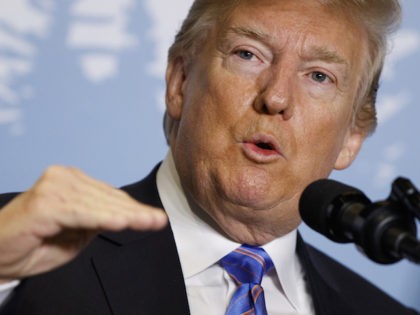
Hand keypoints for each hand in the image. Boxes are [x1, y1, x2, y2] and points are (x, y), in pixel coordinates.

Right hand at [0, 166, 166, 280]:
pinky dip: (102, 218)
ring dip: (127, 215)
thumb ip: (97, 220)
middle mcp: (63, 178)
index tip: (156, 218)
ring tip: (150, 222)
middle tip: (159, 221)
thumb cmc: (35, 243)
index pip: (110, 195)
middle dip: (136, 212)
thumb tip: (123, 215)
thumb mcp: (76, 233)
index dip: (134, 208)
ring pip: (99, 204)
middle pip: (108, 197)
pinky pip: (81, 212)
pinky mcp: (44, 202)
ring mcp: (53, 187)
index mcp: (72, 181)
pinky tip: (122, 222)